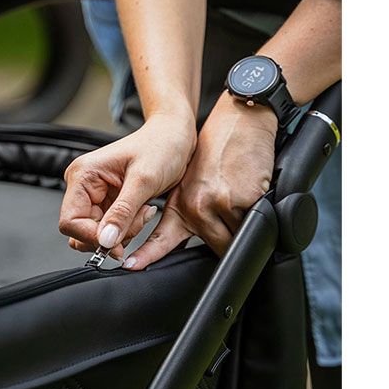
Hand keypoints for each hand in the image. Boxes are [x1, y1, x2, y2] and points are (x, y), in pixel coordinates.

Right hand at [58, 112, 195, 259]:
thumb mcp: (144, 180)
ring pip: (97, 234)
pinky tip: (143, 213)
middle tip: (139, 221)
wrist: (173, 137)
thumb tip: (105, 240)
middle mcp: (84, 185)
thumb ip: (122, 212)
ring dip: (122, 233)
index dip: (92, 237)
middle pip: (82, 231)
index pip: (70, 221)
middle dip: (112, 235)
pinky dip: (127, 229)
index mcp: (83, 174)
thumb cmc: (161, 146)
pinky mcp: (107, 203)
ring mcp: (95, 195)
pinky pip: (110, 229)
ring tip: (144, 213)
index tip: (117, 244)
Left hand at [125, 92, 276, 267]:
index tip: (130, 265)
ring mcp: (219, 203)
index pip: (160, 239)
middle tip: (231, 217)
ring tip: (240, 201)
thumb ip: (188, 216)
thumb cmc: (217, 153)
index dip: (146, 255)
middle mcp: (196, 206)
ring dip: (243, 226)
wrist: (238, 123)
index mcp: (182, 204)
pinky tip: (251, 193)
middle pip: (216, 246)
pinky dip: (257, 214)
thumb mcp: (192, 184)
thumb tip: (190, 243)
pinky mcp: (244, 199)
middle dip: (226, 240)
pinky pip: (256, 223)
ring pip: (237, 238)